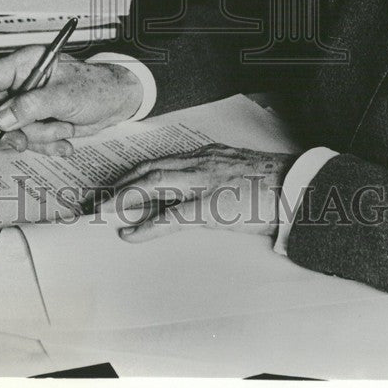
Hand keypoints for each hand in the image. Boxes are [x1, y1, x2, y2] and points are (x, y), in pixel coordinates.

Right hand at [0, 47, 142, 153]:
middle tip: (26, 141)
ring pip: (14, 130)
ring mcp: (29, 104)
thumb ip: (32, 106)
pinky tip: (64, 137)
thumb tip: (2, 117)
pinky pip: (29, 139)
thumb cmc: (98, 87)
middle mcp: (24, 83)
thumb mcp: (65, 95)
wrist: (117, 103)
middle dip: (16, 130)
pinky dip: (47, 143)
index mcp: (26, 63)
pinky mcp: (38, 121)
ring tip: (63, 127)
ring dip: (40, 136)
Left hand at [92, 144, 295, 242]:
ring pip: (150, 185)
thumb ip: (210, 177)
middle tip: (92, 201)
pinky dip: (146, 224)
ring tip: (98, 213)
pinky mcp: (211, 206)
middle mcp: (198, 162)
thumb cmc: (270, 183)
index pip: (158, 161)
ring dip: (120, 199)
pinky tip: (129, 233)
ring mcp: (203, 182)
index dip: (131, 174)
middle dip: (116, 185)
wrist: (296, 186)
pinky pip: (171, 215)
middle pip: (146, 170)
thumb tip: (187, 195)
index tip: (111, 186)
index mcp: (204, 154)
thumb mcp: (234, 172)